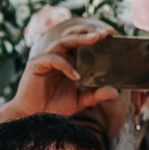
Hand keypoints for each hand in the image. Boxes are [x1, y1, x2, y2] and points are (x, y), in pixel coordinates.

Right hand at [14, 7, 128, 126]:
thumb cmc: (53, 107)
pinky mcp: (36, 65)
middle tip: (106, 33)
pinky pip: (53, 59)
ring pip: (63, 41)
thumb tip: (116, 91)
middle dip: (89, 31)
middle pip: (72, 35)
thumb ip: (96, 94)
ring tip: (96, 39)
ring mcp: (46, 59)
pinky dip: (66, 65)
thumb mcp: (80, 100)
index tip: (112, 34)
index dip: (95, 35)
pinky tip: (76, 76)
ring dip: (80, 38)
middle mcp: (57, 56)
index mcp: (68, 60)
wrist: (33, 118)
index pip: (82, 42)